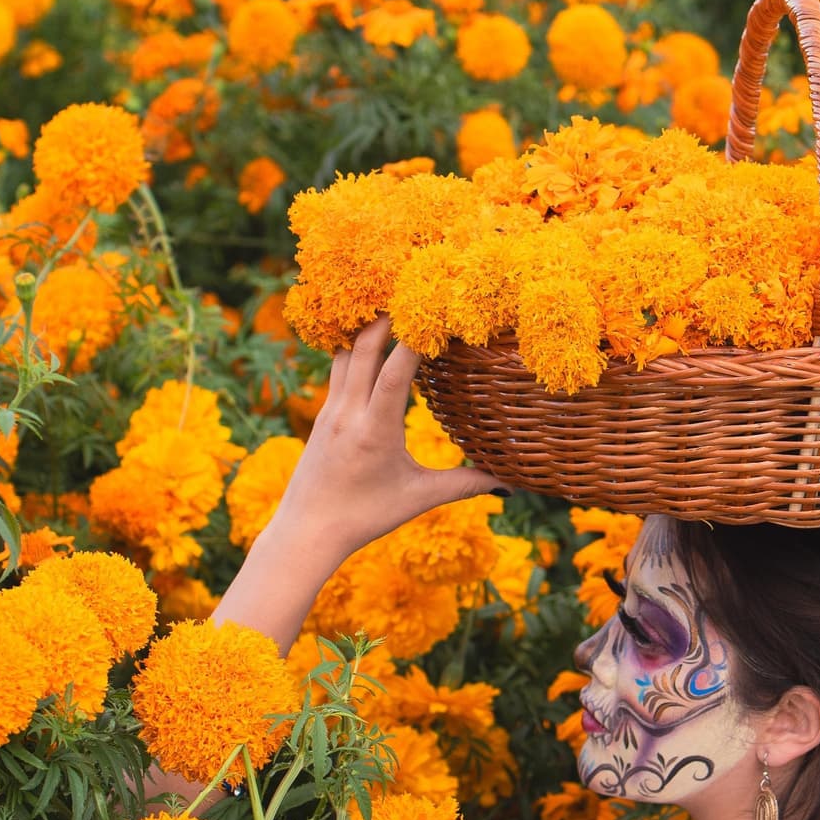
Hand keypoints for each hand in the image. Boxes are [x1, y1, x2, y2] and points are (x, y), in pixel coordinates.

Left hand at [267, 316, 502, 560]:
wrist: (307, 530)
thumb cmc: (365, 516)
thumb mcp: (418, 499)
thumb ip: (465, 484)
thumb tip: (512, 483)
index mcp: (374, 431)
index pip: (394, 372)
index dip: (413, 339)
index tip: (432, 310)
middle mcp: (347, 413)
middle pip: (363, 348)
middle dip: (387, 317)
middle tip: (411, 289)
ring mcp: (330, 410)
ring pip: (345, 353)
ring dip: (367, 327)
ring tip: (391, 304)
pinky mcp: (322, 413)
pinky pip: (337, 367)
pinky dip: (354, 347)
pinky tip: (369, 337)